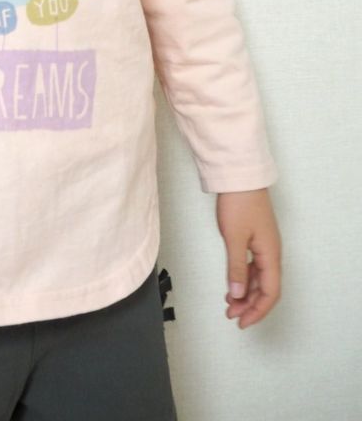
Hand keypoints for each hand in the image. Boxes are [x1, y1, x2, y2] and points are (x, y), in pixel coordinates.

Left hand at [215, 188, 281, 328]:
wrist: (240, 178)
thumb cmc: (239, 204)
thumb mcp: (234, 238)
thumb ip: (235, 268)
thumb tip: (236, 295)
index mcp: (270, 255)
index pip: (270, 292)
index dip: (258, 311)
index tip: (242, 322)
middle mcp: (271, 253)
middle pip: (266, 288)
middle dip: (250, 305)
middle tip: (231, 316)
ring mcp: (264, 246)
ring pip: (258, 278)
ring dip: (245, 293)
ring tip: (229, 304)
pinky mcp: (255, 239)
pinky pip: (252, 266)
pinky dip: (243, 278)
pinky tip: (232, 285)